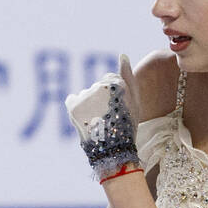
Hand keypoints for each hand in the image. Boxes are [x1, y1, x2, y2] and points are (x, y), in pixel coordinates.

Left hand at [65, 53, 140, 181]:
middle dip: (102, 99)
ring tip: (97, 121)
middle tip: (109, 118)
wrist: (112, 152)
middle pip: (98, 86)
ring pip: (86, 94)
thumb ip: (128, 76)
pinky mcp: (72, 106)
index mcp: (117, 85)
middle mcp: (98, 88)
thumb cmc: (127, 126)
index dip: (116, 95)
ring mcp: (84, 97)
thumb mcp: (135, 101)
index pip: (111, 79)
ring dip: (89, 104)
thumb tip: (122, 54)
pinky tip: (86, 119)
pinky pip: (73, 99)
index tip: (118, 110)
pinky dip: (77, 107)